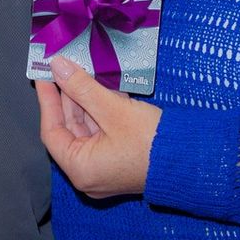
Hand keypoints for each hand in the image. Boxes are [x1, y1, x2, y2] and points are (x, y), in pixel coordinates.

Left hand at [34, 55, 159, 198]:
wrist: (194, 160)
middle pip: (71, 128)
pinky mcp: (122, 158)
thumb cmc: (150, 140)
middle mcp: (90, 172)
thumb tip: (58, 67)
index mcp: (81, 168)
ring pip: (89, 127)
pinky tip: (105, 86)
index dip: (48, 100)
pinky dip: (103, 110)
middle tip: (65, 68)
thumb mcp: (113, 110)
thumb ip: (82, 87)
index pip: (52, 131)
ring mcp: (106, 166)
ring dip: (87, 100)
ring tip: (84, 71)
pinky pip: (104, 131)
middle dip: (69, 96)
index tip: (45, 75)